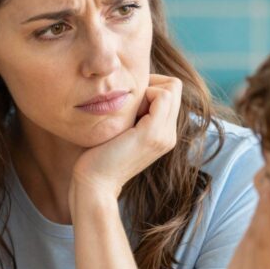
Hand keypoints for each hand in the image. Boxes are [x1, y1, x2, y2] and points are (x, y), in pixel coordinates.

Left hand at [70, 75, 181, 203]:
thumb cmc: (97, 156)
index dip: (151, 86)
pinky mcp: (153, 134)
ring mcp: (164, 135)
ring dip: (146, 89)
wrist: (94, 184)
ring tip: (126, 111)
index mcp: (163, 133)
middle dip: (150, 84)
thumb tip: (129, 88)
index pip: (171, 91)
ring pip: (171, 88)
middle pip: (174, 86)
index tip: (128, 101)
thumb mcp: (120, 129)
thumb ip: (132, 113)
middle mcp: (169, 134)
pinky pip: (163, 95)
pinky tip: (125, 112)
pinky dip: (144, 93)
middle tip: (127, 103)